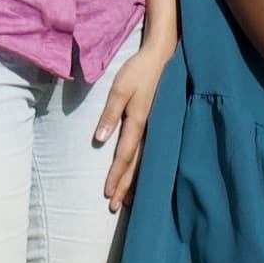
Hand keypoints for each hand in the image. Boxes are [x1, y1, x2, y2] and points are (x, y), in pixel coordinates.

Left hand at [93, 36, 168, 208]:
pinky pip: (152, 152)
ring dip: (136, 181)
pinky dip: (146, 168)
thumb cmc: (139, 71)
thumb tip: (99, 139)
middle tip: (115, 206)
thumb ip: (110, 114)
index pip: (125, 156)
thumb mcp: (120, 88)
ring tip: (129, 200)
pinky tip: (144, 175)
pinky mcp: (160, 124)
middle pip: (136, 165)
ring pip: (146, 162)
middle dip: (125, 186)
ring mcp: (157, 128)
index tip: (107, 194)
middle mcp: (150, 130)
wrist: (164, 56)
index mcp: (138, 122)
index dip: (116, 176)